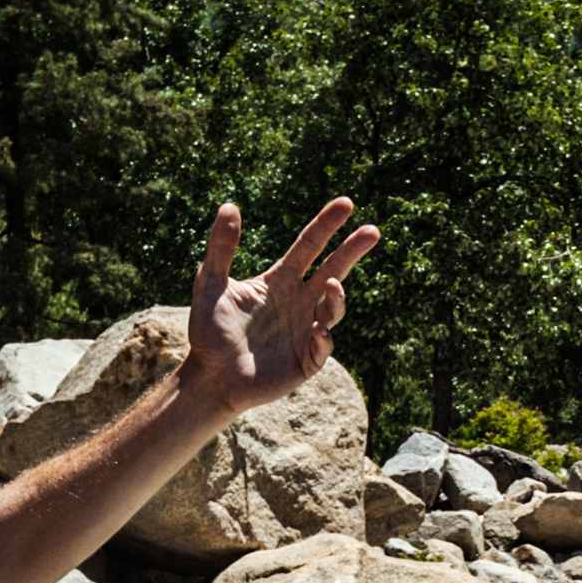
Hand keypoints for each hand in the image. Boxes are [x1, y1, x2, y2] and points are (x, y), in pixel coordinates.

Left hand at [178, 197, 381, 419]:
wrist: (210, 378)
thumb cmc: (208, 333)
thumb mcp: (210, 284)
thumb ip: (220, 248)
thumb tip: (229, 205)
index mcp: (280, 281)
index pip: (310, 246)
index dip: (327, 224)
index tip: (347, 203)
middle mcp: (298, 302)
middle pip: (333, 270)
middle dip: (352, 251)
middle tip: (373, 231)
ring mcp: (305, 331)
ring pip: (333, 308)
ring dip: (337, 297)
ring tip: (332, 285)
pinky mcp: (307, 361)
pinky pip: (323, 346)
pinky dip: (324, 338)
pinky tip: (317, 331)